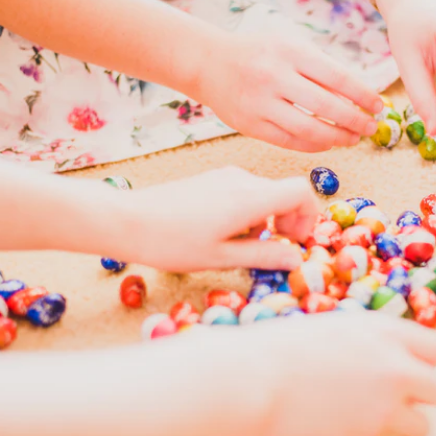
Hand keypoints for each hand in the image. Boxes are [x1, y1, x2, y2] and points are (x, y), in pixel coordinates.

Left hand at [114, 167, 319, 272]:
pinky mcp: (211, 180)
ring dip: (266, 219)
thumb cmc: (173, 243)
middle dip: (287, 221)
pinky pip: (244, 192)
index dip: (308, 216)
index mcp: (250, 197)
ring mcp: (225, 176)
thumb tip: (296, 259)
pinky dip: (248, 212)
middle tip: (272, 249)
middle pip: (283, 193)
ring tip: (242, 245)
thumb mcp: (221, 257)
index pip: (301, 191)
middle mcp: (242, 180)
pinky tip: (224, 233)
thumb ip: (263, 255)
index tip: (293, 240)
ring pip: (263, 193)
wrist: (127, 220)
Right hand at [197, 33, 382, 151]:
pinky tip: (328, 143)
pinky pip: (290, 141)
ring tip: (353, 139)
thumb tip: (358, 96)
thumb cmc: (259, 54)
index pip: (337, 77)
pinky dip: (314, 145)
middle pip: (327, 107)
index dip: (362, 95)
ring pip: (310, 129)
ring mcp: (261, 104)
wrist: (208, 63)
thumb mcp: (289, 47)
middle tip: (370, 127)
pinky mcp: (251, 126)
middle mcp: (275, 77)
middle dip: (355, 120)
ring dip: (337, 137)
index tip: (378, 105)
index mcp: (290, 52)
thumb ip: (320, 68)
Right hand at [246, 313, 435, 435]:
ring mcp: (384, 405)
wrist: (257, 378)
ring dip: (402, 424)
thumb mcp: (337, 329)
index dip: (420, 363)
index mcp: (386, 332)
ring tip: (367, 416)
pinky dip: (361, 435)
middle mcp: (395, 367)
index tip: (402, 369)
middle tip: (393, 399)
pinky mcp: (366, 435)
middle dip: (421, 396)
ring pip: (422, 425)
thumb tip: (391, 362)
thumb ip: (372, 345)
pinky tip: (331, 421)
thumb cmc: (284, 347)